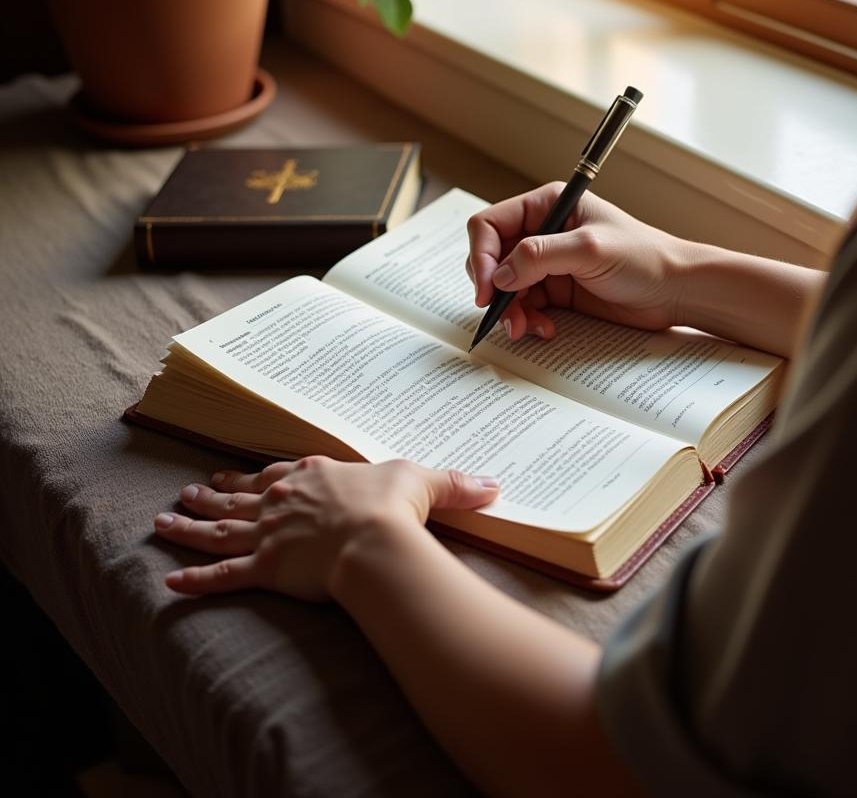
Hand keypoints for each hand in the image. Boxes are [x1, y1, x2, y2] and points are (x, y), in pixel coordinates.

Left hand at [154, 457, 499, 601]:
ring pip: (219, 528)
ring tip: (163, 520)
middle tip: (190, 492)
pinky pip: (222, 575)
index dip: (259, 475)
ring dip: (190, 525)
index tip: (239, 473)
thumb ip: (456, 485)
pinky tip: (169, 581)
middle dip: (214, 494)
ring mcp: (271, 533)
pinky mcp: (264, 567)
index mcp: (317, 476)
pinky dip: (195, 578)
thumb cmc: (394, 507)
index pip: (281, 472)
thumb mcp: (426, 484)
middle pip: (241, 496)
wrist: (375, 540)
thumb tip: (496, 485)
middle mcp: (285, 499)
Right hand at [466, 183, 689, 341]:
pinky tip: (544, 329)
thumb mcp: (589, 250)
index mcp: (547, 206)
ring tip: (525, 328)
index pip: (490, 225)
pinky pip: (524, 306)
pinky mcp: (556, 291)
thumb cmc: (644, 257)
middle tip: (504, 315)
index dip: (481, 256)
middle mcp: (542, 232)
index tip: (486, 289)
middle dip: (493, 289)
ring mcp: (548, 263)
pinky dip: (527, 320)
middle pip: (492, 258)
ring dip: (509, 311)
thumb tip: (500, 275)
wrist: (676, 291)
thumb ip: (540, 256)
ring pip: (505, 288)